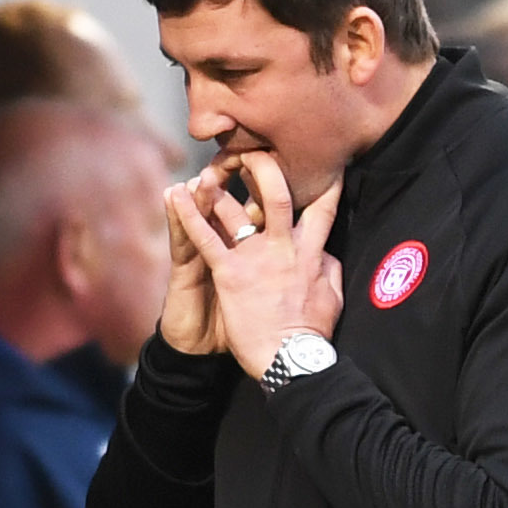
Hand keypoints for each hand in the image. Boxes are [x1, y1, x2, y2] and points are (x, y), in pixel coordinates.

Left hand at [170, 152, 343, 381]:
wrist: (288, 361)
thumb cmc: (311, 333)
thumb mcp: (332, 296)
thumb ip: (329, 267)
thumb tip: (327, 251)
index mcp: (310, 251)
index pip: (323, 207)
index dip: (327, 180)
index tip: (326, 160)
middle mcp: (282, 246)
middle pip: (275, 193)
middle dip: (264, 165)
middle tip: (252, 147)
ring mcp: (254, 257)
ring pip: (234, 210)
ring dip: (218, 187)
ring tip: (208, 169)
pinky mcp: (229, 273)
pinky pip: (205, 238)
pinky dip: (188, 215)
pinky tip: (175, 194)